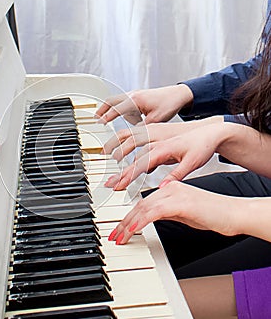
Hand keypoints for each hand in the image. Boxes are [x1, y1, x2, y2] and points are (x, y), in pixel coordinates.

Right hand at [95, 84, 192, 124]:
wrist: (179, 94)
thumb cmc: (169, 104)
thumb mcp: (155, 120)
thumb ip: (142, 130)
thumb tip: (133, 138)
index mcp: (135, 100)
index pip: (116, 109)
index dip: (106, 117)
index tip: (99, 122)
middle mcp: (133, 95)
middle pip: (111, 101)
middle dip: (102, 109)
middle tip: (95, 118)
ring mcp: (135, 94)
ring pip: (117, 100)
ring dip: (111, 108)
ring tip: (107, 117)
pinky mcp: (138, 96)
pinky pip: (124, 102)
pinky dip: (120, 108)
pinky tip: (127, 116)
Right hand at [105, 123, 223, 189]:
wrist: (211, 131)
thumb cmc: (202, 146)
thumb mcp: (192, 163)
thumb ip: (176, 175)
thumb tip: (163, 187)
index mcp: (163, 147)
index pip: (140, 163)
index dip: (128, 175)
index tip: (119, 185)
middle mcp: (156, 140)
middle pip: (130, 153)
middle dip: (118, 168)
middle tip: (109, 182)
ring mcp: (154, 135)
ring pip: (130, 142)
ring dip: (117, 150)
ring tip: (107, 160)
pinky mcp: (156, 135)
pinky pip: (137, 141)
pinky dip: (127, 148)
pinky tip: (126, 157)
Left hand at [108, 181, 245, 244]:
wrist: (234, 213)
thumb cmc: (214, 214)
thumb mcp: (185, 214)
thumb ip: (168, 213)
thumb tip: (152, 219)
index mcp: (171, 189)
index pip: (144, 202)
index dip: (129, 216)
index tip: (120, 229)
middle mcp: (170, 188)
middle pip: (140, 205)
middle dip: (124, 222)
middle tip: (114, 235)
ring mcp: (175, 194)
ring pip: (143, 207)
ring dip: (128, 224)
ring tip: (120, 237)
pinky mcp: (180, 203)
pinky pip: (154, 212)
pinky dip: (141, 221)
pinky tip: (133, 230)